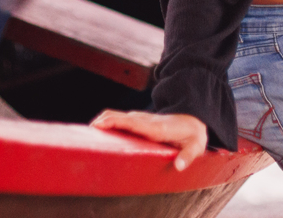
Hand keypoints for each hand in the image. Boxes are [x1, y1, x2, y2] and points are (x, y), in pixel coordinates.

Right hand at [90, 110, 207, 170]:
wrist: (195, 118)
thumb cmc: (194, 135)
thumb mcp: (196, 146)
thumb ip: (187, 156)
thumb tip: (179, 166)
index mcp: (156, 128)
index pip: (132, 122)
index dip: (115, 122)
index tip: (98, 125)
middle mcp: (147, 121)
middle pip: (121, 117)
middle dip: (103, 122)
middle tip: (86, 133)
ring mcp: (143, 120)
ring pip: (120, 116)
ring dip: (104, 122)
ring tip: (88, 134)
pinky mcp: (141, 122)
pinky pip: (122, 120)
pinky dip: (109, 123)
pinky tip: (101, 132)